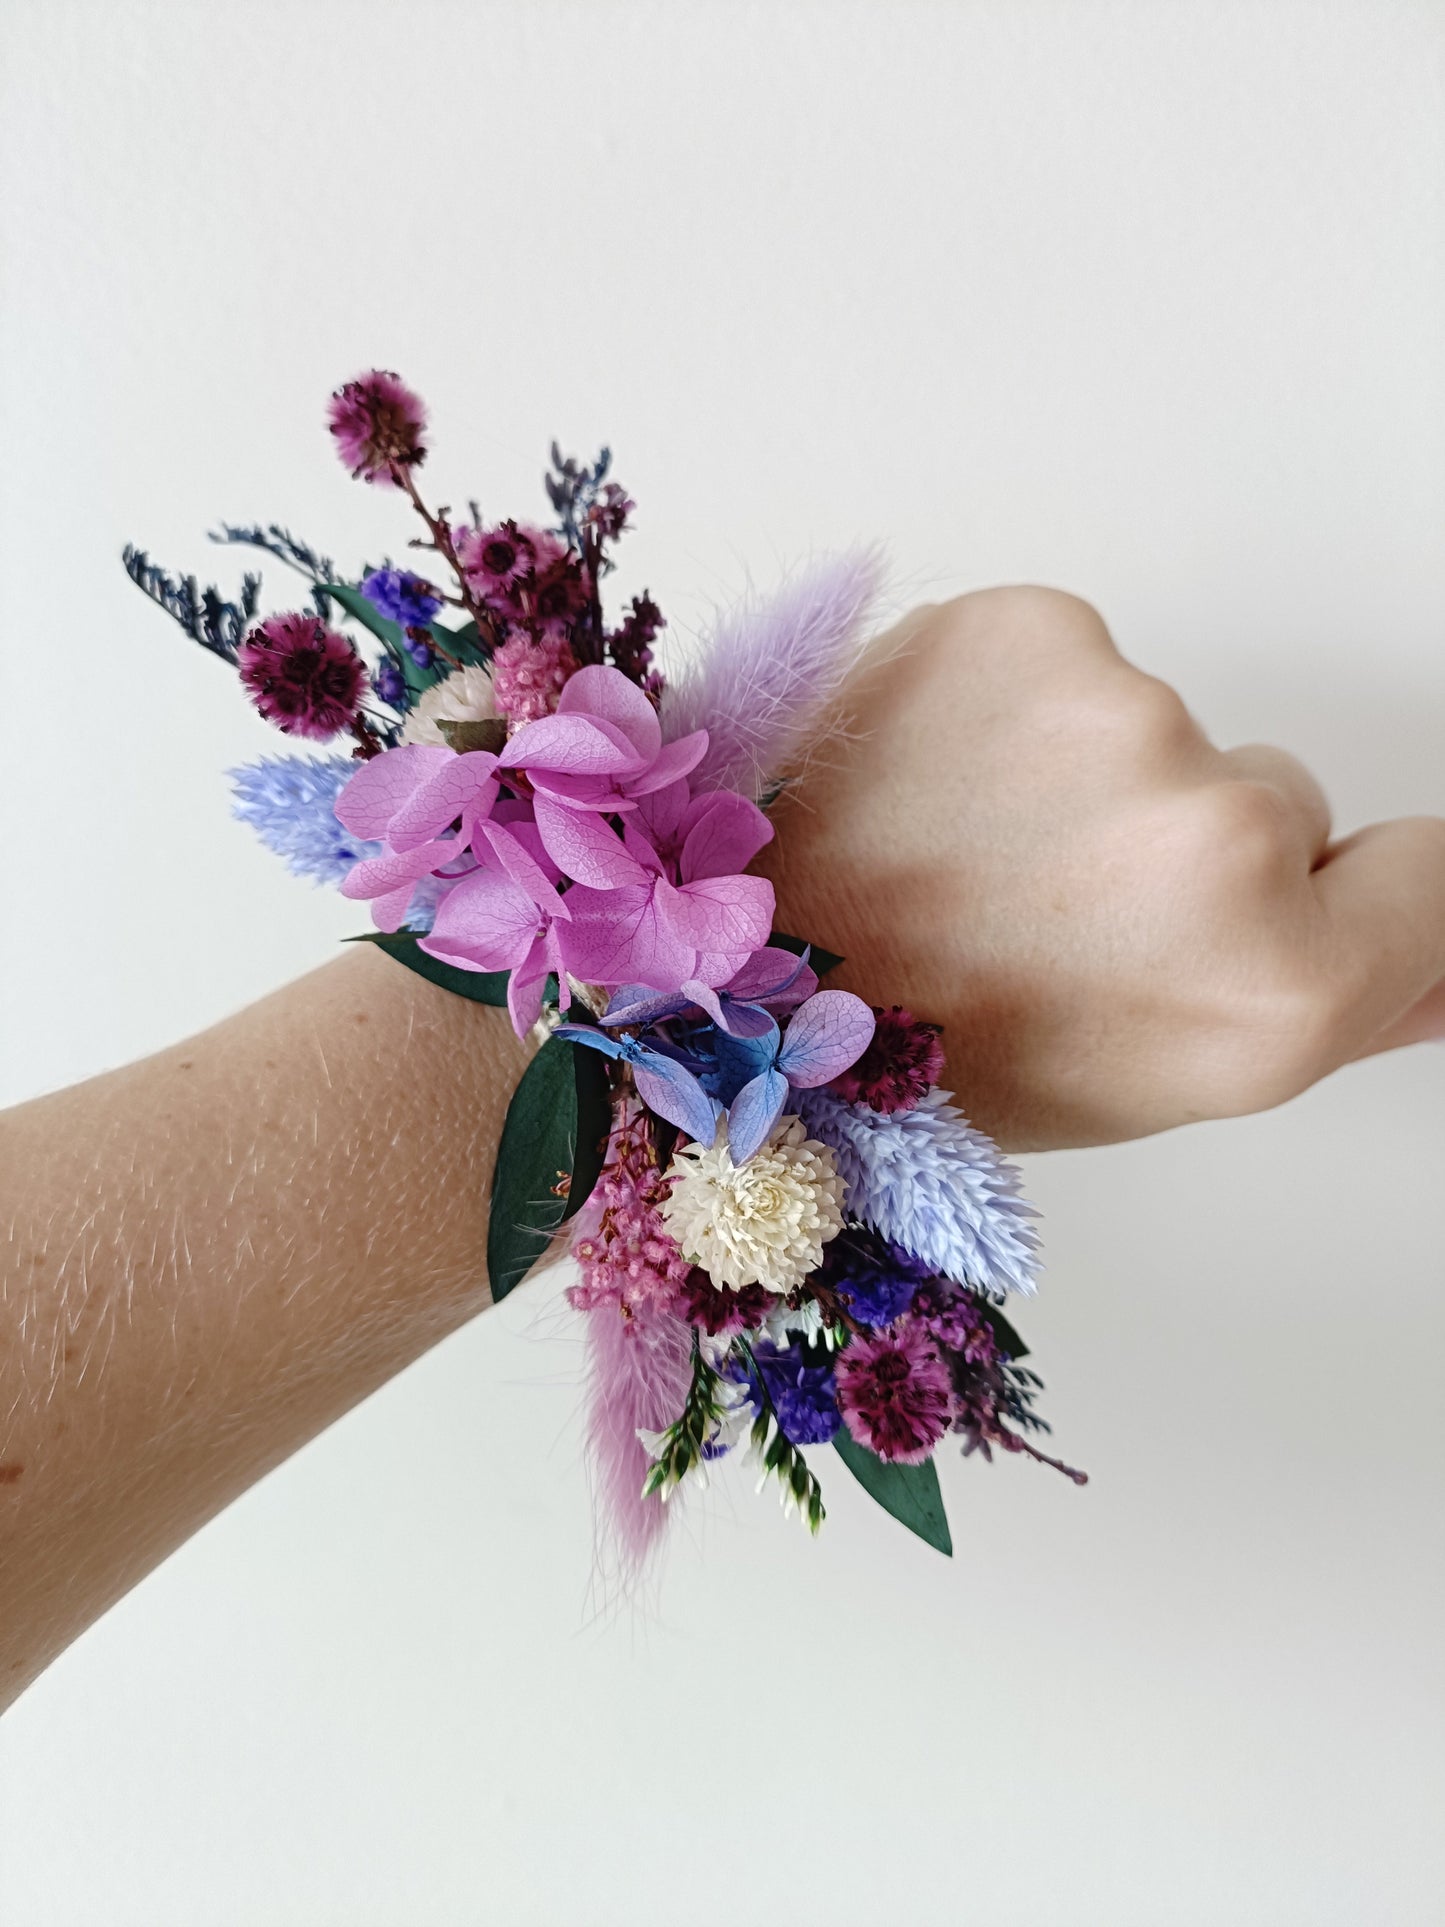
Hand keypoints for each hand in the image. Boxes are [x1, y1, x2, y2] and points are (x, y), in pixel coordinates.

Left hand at [755, 587, 1444, 1150]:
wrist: (721, 969)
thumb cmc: (919, 1051)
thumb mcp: (1149, 1080)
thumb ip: (1330, 1003)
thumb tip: (1443, 967)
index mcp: (1274, 993)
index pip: (1430, 882)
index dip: (1340, 898)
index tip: (1256, 911)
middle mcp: (1221, 843)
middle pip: (1284, 800)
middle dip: (1185, 850)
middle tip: (1045, 916)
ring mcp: (1125, 716)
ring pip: (1164, 729)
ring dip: (1086, 779)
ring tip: (965, 853)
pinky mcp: (1029, 628)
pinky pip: (1074, 666)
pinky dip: (1014, 710)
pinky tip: (933, 780)